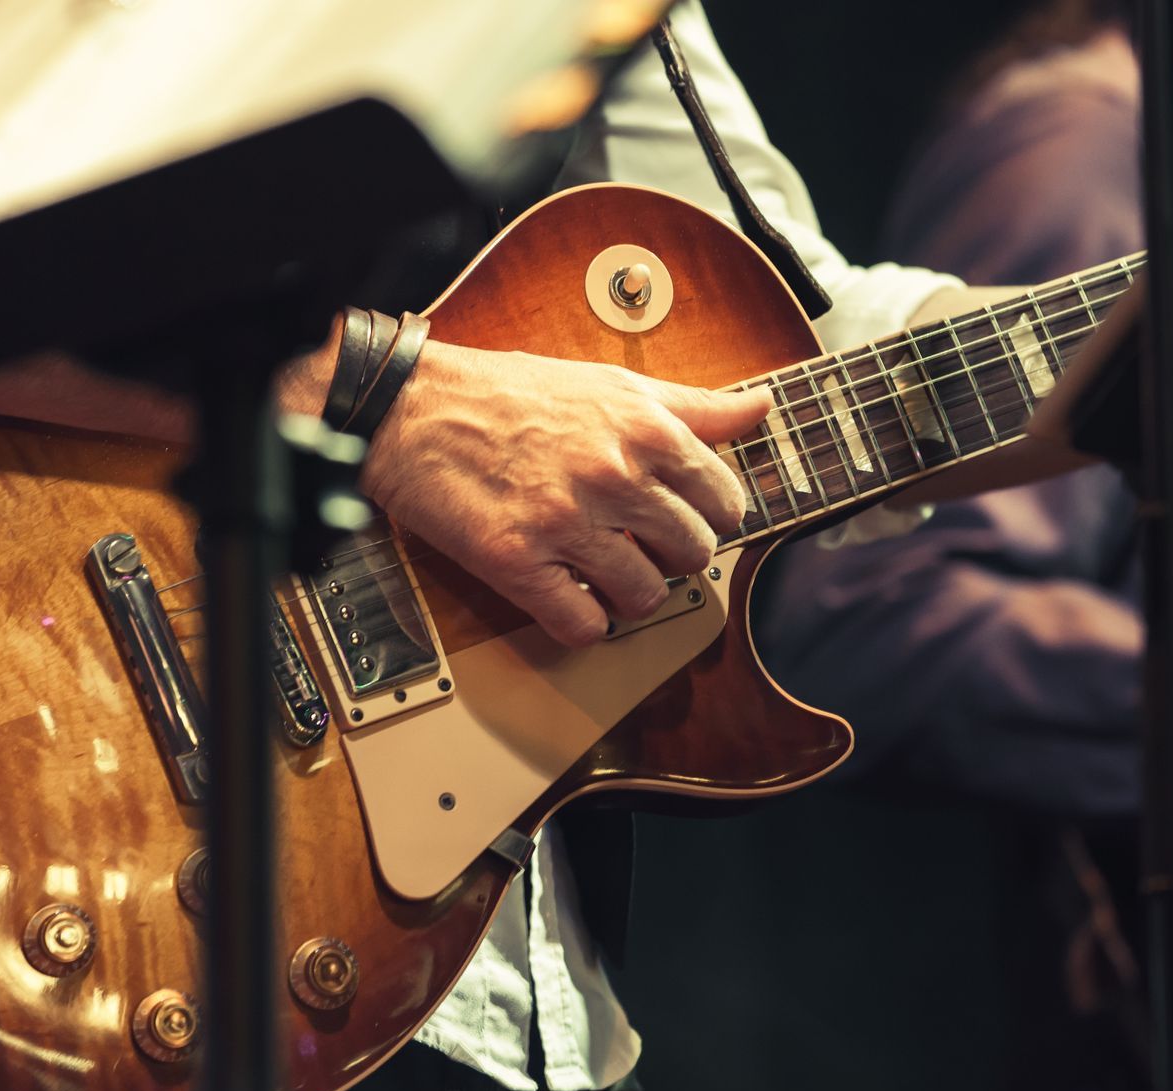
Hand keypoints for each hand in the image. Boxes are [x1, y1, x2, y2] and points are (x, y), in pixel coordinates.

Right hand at [359, 342, 771, 645]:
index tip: (688, 518)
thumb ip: (692, 405)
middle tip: (644, 545)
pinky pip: (582, 625)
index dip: (710, 516)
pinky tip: (570, 598)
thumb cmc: (508, 393)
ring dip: (631, 593)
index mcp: (644, 429)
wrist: (412, 409)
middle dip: (674, 557)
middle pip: (694, 554)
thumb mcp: (611, 382)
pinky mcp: (516, 563)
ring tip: (606, 572)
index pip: (725, 501)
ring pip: (645, 596)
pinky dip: (583, 623)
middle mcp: (613, 476)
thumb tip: (760, 406)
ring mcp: (565, 524)